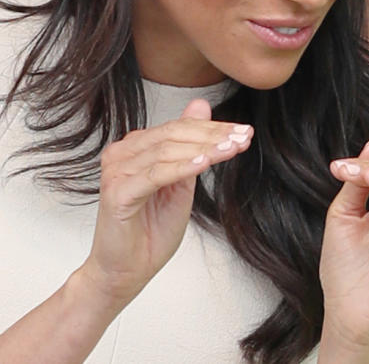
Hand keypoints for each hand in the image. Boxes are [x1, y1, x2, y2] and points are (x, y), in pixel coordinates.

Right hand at [77, 99, 253, 309]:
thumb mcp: (182, 180)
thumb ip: (191, 145)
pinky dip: (182, 167)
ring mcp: (117, 172)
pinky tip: (204, 163)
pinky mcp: (118, 194)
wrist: (127, 270)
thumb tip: (201, 105)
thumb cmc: (152, 228)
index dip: (214, 127)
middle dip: (214, 135)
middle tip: (243, 138)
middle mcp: (122, 153)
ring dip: (204, 149)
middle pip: (174, 134)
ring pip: (167, 151)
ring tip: (231, 149)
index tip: (245, 131)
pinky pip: (155, 175)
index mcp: (136, 147)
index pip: (180, 127)